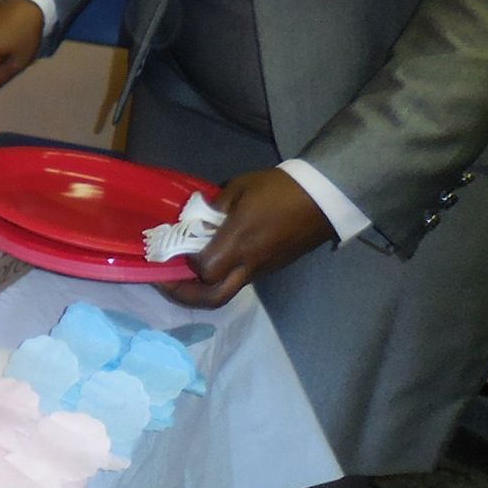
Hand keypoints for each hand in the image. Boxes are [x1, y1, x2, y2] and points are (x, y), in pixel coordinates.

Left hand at [158, 168, 335, 309]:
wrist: (322, 199)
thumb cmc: (278, 190)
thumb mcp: (239, 189)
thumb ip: (213, 207)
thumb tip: (196, 220)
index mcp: (238, 243)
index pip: (205, 270)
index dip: (185, 266)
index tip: (174, 250)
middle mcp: (248, 264)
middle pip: (214, 298)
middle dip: (185, 296)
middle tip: (165, 282)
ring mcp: (261, 270)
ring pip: (227, 292)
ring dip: (202, 289)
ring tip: (183, 273)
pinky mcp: (270, 268)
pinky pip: (240, 280)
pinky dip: (221, 277)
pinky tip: (212, 259)